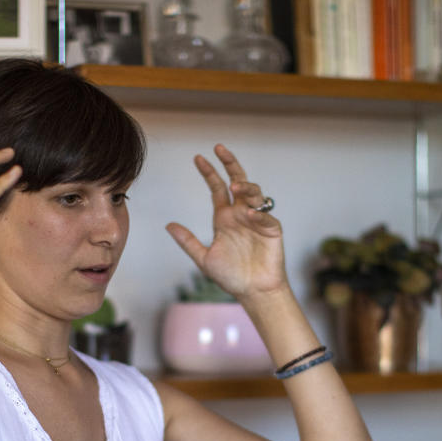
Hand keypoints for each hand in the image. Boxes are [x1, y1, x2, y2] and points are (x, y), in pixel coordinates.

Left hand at [166, 144, 287, 303]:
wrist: (253, 292)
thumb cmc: (231, 276)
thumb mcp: (204, 258)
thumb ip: (188, 241)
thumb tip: (169, 225)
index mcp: (224, 218)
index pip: (217, 189)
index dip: (209, 172)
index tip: (198, 158)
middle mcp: (241, 214)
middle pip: (237, 181)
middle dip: (229, 164)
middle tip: (219, 148)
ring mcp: (258, 220)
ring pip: (254, 193)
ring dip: (246, 186)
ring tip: (235, 185)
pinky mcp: (272, 230)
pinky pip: (266, 216)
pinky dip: (258, 213)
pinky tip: (249, 213)